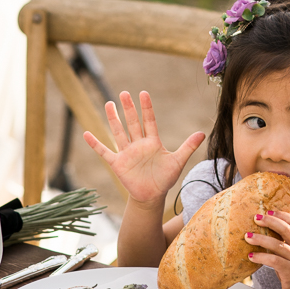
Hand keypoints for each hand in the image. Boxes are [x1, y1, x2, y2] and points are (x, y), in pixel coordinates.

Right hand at [83, 90, 204, 205]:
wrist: (152, 196)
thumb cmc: (164, 178)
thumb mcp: (178, 161)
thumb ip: (188, 146)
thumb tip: (202, 133)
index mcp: (152, 141)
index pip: (149, 120)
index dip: (146, 108)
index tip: (143, 93)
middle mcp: (138, 144)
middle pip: (132, 123)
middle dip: (128, 109)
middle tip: (124, 92)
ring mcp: (127, 153)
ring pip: (119, 132)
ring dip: (113, 119)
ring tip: (109, 103)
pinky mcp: (118, 164)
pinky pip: (104, 152)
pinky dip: (95, 144)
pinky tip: (86, 134)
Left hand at [245, 211, 289, 288]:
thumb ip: (287, 244)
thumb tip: (266, 233)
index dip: (282, 215)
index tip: (269, 211)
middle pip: (286, 229)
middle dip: (270, 221)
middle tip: (256, 218)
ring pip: (278, 244)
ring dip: (261, 239)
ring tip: (248, 237)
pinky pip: (274, 260)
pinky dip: (261, 257)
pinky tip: (251, 256)